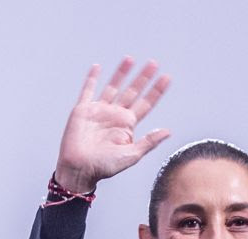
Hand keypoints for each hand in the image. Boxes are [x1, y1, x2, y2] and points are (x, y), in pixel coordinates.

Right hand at [53, 57, 171, 193]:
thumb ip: (148, 142)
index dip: (156, 91)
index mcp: (128, 125)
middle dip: (143, 77)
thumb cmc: (105, 167)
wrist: (79, 169)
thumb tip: (167, 131)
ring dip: (122, 73)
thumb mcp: (131, 155)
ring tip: (130, 59)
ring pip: (113, 86)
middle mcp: (115, 115)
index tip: (166, 78)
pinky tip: (98, 67)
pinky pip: (88, 90)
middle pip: (132, 91)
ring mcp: (99, 111)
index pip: (146, 104)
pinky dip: (92, 79)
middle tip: (154, 63)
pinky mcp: (83, 110)